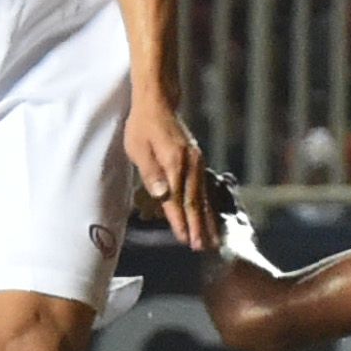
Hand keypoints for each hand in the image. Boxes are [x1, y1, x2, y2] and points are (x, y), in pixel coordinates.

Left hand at [126, 91, 211, 250]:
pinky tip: (210, 217)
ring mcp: (197, 163)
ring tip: (212, 239)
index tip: (185, 239)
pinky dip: (207, 206)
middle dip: (198, 226)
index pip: (177, 198)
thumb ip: (150, 173)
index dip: (180, 221)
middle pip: (195, 201)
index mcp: (174, 163)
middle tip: (202, 247)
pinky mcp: (198, 162)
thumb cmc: (142, 126)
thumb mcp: (138, 148)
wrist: (159, 103)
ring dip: (207, 219)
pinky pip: (204, 188)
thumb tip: (162, 196)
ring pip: (203, 196)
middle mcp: (190, 165)